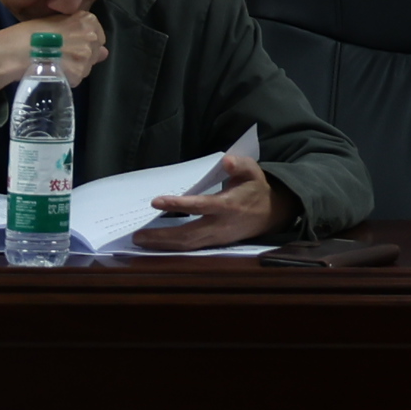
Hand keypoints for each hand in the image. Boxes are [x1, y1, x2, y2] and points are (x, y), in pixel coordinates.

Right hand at [0, 12, 112, 102]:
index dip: (83, 41)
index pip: (98, 35)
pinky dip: (66, 79)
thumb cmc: (31, 31)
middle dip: (80, 55)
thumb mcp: (56, 23)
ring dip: (73, 69)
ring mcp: (85, 56)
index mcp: (87, 20)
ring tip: (54, 64)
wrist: (16, 49)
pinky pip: (76, 79)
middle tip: (60, 55)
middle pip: (94, 52)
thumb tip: (104, 52)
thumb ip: (80, 33)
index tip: (70, 44)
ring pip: (86, 67)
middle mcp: (91, 36)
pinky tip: (53, 72)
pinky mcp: (78, 73)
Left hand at [131, 156, 288, 250]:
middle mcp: (222, 225)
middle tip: (137, 236)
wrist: (273, 213)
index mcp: (230, 205)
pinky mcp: (214, 244)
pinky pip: (191, 248)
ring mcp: (218, 238)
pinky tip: (154, 244)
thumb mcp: (252, 171)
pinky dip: (171, 248)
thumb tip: (227, 161)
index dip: (179, 204)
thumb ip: (239, 164)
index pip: (202, 206)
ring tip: (139, 241)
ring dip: (163, 245)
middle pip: (189, 235)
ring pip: (188, 245)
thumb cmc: (256, 188)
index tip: (156, 202)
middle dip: (162, 237)